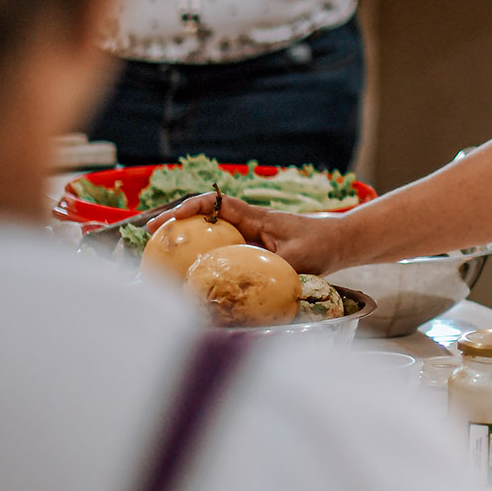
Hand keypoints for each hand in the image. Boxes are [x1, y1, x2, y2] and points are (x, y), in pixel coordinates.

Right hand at [146, 192, 351, 274]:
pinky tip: (189, 276)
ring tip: (158, 256)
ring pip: (211, 233)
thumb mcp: (299, 259)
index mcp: (256, 218)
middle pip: (206, 216)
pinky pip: (222, 250)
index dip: (191, 208)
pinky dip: (204, 257)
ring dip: (187, 239)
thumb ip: (274, 269)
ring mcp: (249, 236)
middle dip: (177, 221)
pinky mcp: (252, 250)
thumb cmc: (322, 245)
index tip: (169, 219)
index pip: (217, 204)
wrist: (341, 243)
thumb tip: (244, 287)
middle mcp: (248, 223)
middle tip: (150, 235)